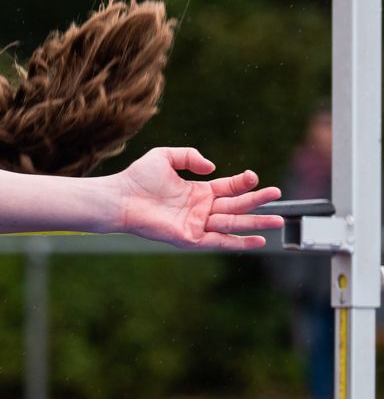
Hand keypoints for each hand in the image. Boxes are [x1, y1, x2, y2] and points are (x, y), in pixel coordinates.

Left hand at [110, 148, 283, 248]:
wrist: (120, 198)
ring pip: (233, 224)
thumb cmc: (137, 178)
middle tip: (278, 195)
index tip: (255, 176)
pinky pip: (219, 241)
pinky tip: (258, 241)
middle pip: (236, 206)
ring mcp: (196, 224)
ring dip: (256, 222)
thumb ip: (189, 156)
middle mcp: (200, 209)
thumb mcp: (164, 156)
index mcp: (197, 191)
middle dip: (258, 201)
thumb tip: (212, 167)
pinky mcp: (190, 238)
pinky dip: (239, 242)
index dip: (243, 183)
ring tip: (279, 221)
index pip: (228, 188)